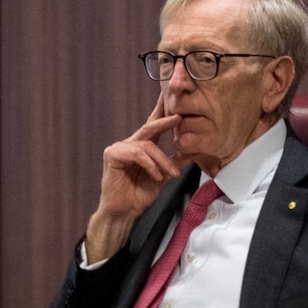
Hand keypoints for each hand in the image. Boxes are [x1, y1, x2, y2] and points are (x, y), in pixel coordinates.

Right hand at [85, 95, 185, 260]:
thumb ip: (177, 162)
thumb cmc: (141, 194)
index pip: (154, 124)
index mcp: (143, 146)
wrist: (125, 212)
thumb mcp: (165, 175)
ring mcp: (119, 148)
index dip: (163, 111)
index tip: (171, 95)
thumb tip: (195, 151)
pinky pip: (136, 154)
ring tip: (171, 174)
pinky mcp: (112, 155)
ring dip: (162, 160)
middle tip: (180, 117)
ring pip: (147, 145)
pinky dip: (150, 164)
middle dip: (165, 121)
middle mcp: (131, 143)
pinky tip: (156, 176)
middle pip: (150, 126)